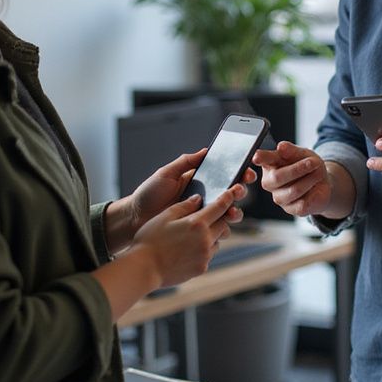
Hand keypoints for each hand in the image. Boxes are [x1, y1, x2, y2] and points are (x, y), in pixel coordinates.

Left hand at [125, 150, 255, 233]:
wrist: (136, 218)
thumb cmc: (149, 194)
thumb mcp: (166, 173)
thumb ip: (185, 162)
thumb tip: (205, 150)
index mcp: (199, 181)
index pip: (224, 175)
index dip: (238, 173)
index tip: (245, 171)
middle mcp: (204, 197)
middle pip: (230, 194)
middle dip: (240, 191)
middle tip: (238, 190)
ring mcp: (202, 214)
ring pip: (227, 213)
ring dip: (236, 211)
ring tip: (232, 211)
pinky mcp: (198, 230)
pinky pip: (217, 231)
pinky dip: (224, 229)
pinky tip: (223, 227)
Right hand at [132, 185, 245, 288]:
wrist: (144, 268)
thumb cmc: (150, 239)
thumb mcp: (165, 216)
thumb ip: (185, 206)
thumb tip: (199, 199)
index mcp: (197, 223)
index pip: (220, 207)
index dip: (227, 198)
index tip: (232, 192)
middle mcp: (206, 240)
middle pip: (222, 224)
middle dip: (218, 218)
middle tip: (209, 215)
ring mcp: (205, 256)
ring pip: (216, 241)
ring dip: (210, 235)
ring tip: (193, 235)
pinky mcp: (201, 268)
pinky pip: (208, 255)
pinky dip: (202, 250)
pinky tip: (186, 250)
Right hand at [253, 141, 333, 217]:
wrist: (322, 182)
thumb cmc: (308, 165)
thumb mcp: (302, 153)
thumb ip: (292, 150)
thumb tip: (281, 147)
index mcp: (269, 164)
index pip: (262, 160)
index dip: (259, 158)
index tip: (257, 157)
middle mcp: (269, 182)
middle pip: (278, 177)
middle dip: (298, 169)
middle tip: (313, 162)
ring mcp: (278, 197)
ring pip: (294, 190)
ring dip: (310, 180)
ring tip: (318, 173)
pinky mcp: (290, 209)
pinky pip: (302, 203)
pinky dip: (313, 193)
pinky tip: (314, 188)